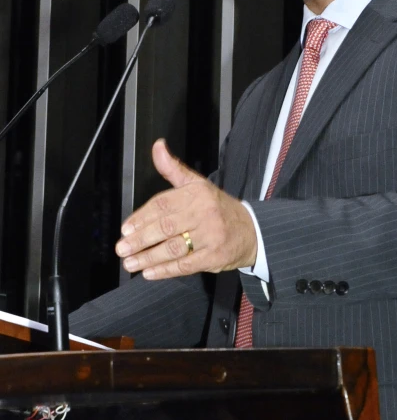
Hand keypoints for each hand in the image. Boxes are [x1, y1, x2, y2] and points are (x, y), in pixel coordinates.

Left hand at [115, 138, 256, 278]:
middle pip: (165, 227)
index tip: (125, 229)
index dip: (141, 217)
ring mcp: (211, 236)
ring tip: (130, 262)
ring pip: (173, 248)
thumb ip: (173, 168)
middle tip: (122, 248)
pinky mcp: (215, 256)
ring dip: (148, 257)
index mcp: (197, 193)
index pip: (163, 204)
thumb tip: (157, 146)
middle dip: (140, 239)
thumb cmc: (218, 208)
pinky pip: (185, 265)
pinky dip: (165, 270)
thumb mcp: (197, 184)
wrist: (251, 230)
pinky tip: (149, 273)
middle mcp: (205, 212)